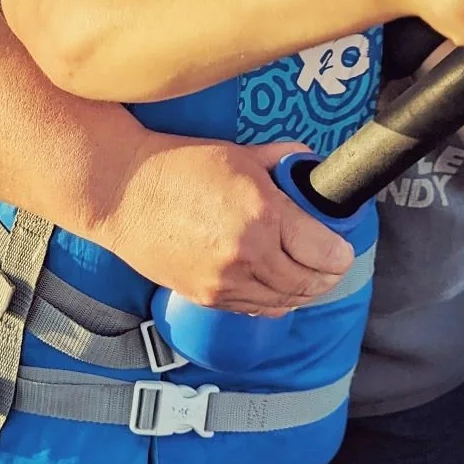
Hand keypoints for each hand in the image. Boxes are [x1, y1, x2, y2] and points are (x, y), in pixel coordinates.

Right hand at [95, 136, 352, 315]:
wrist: (121, 193)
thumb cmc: (177, 166)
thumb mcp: (238, 154)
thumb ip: (281, 161)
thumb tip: (309, 165)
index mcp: (264, 215)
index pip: (324, 251)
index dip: (340, 253)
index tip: (341, 249)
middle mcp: (249, 254)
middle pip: (310, 282)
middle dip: (328, 276)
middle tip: (332, 267)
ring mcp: (226, 281)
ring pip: (284, 301)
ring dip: (303, 293)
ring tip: (309, 281)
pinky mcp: (206, 296)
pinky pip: (253, 309)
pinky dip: (272, 303)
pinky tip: (277, 291)